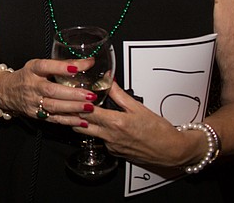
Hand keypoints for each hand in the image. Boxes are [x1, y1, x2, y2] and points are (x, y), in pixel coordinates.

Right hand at [0, 58, 100, 122]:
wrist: (6, 91)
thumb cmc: (27, 76)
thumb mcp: (38, 66)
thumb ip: (61, 64)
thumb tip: (88, 63)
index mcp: (32, 69)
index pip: (45, 66)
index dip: (60, 67)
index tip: (76, 68)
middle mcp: (31, 85)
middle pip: (51, 90)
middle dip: (72, 94)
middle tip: (90, 95)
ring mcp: (32, 102)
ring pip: (53, 106)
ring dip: (73, 108)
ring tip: (90, 107)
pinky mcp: (35, 115)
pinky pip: (54, 119)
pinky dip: (69, 121)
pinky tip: (82, 121)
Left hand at [75, 82, 197, 166]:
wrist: (171, 151)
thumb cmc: (159, 130)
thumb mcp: (139, 107)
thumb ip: (119, 94)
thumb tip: (107, 79)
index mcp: (115, 122)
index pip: (87, 112)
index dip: (74, 104)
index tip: (66, 98)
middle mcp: (110, 136)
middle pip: (82, 125)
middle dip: (70, 116)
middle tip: (61, 107)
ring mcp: (111, 146)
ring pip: (88, 134)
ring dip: (80, 124)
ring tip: (73, 114)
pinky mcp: (115, 152)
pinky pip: (100, 141)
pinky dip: (96, 133)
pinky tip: (96, 126)